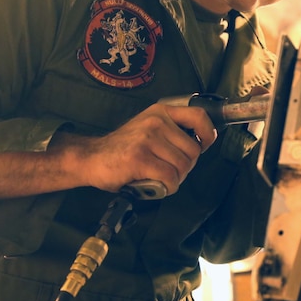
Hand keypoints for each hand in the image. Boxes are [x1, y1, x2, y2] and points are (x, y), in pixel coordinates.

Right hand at [80, 102, 218, 193]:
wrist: (91, 158)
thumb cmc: (123, 148)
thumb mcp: (149, 129)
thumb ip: (172, 132)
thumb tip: (201, 143)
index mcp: (160, 112)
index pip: (198, 116)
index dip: (208, 133)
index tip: (204, 145)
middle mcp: (155, 122)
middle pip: (193, 151)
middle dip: (185, 167)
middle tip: (168, 170)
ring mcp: (147, 139)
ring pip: (182, 166)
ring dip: (175, 178)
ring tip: (159, 177)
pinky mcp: (140, 158)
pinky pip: (170, 178)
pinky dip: (166, 187)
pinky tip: (154, 185)